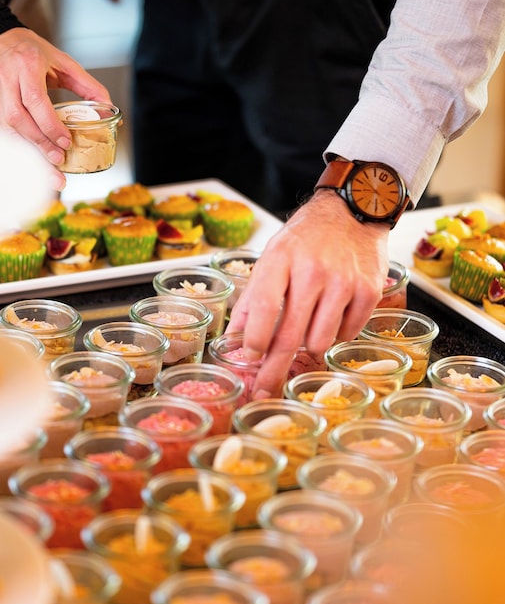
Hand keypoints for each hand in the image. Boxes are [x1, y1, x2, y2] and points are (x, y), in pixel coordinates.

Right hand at [0, 28, 111, 188]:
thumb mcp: (61, 61)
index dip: (49, 124)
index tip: (66, 141)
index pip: (35, 99)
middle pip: (19, 118)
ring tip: (48, 169)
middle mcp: (6, 80)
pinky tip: (31, 160)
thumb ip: (87, 85)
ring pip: (7, 128)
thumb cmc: (29, 51)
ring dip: (28, 150)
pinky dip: (17, 147)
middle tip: (59, 160)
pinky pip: (0, 132)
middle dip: (40, 143)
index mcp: (27, 65)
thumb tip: (108, 110)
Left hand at [227, 190, 389, 398]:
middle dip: (273, 369)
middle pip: (290, 335)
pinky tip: (333, 313)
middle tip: (263, 390)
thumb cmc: (306, 238)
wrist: (352, 212)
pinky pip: (347, 334)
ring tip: (310, 323)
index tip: (249, 359)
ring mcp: (344, 282)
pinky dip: (337, 333)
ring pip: (320, 341)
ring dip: (310, 344)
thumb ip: (252, 299)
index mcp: (281, 259)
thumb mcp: (272, 258)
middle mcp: (313, 271)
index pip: (263, 306)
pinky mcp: (369, 292)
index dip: (254, 339)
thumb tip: (235, 341)